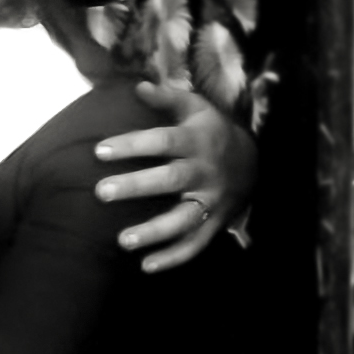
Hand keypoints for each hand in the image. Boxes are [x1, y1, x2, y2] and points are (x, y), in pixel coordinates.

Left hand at [92, 80, 257, 273]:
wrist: (253, 163)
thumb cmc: (212, 132)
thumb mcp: (197, 109)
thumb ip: (167, 98)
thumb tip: (137, 87)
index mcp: (197, 141)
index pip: (163, 141)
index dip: (133, 145)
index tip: (100, 150)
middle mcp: (205, 172)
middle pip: (170, 180)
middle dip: (136, 187)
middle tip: (101, 192)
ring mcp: (211, 201)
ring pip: (183, 220)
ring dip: (154, 232)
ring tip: (122, 240)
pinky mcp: (214, 224)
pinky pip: (195, 245)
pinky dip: (173, 258)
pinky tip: (147, 266)